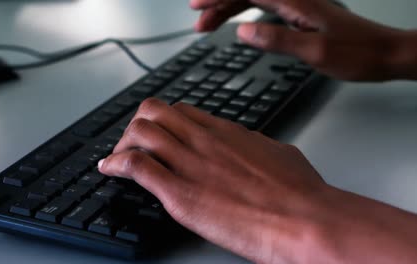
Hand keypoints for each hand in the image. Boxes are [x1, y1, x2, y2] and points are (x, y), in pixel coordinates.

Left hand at [98, 98, 334, 262]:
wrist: (305, 220)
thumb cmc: (299, 192)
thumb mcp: (278, 154)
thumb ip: (256, 147)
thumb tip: (251, 146)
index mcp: (226, 132)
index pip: (181, 111)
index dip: (162, 119)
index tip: (157, 132)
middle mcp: (204, 141)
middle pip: (154, 112)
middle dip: (137, 125)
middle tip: (133, 144)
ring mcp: (190, 164)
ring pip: (139, 132)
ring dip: (122, 143)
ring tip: (118, 158)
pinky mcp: (180, 194)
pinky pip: (136, 167)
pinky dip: (116, 164)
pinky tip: (111, 170)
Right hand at [190, 0, 410, 80]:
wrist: (384, 54)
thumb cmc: (357, 53)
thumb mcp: (315, 51)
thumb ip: (277, 40)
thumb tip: (243, 32)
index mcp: (296, 2)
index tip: (197, 5)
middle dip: (218, 4)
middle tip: (198, 22)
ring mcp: (296, 6)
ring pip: (253, 0)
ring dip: (228, 10)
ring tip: (207, 26)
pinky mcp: (299, 16)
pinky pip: (264, 9)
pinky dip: (245, 15)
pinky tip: (236, 24)